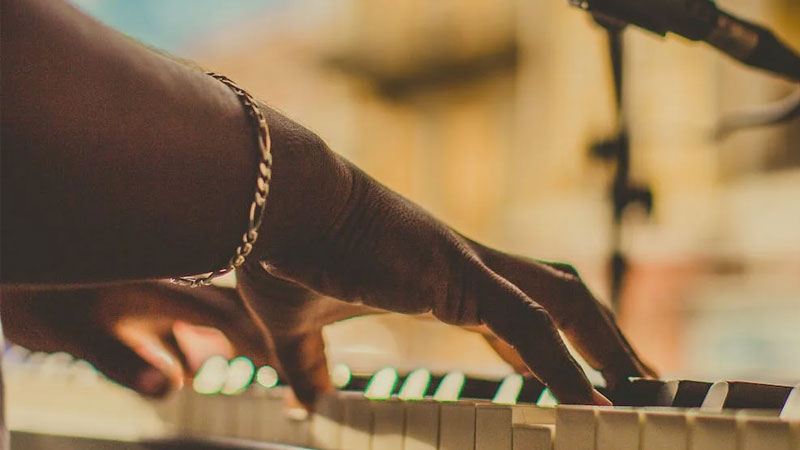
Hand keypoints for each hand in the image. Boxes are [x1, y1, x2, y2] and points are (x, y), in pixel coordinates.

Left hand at [0, 282, 273, 396]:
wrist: (17, 265)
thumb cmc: (46, 301)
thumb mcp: (83, 336)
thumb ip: (126, 363)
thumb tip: (170, 389)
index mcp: (162, 288)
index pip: (223, 311)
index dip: (256, 333)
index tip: (282, 353)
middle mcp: (164, 287)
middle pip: (223, 309)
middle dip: (250, 335)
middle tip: (275, 359)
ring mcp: (150, 295)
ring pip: (200, 318)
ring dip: (219, 344)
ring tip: (236, 370)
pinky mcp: (135, 305)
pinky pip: (174, 327)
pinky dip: (187, 348)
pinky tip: (182, 371)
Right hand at [239, 104, 655, 406]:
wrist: (274, 207)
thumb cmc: (285, 255)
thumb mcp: (297, 329)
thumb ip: (309, 365)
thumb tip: (305, 401)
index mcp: (444, 280)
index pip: (522, 315)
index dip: (561, 348)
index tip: (590, 378)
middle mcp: (470, 268)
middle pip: (562, 299)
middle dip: (606, 339)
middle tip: (645, 379)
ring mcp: (469, 266)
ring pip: (564, 303)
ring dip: (608, 344)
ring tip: (645, 388)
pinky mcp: (458, 272)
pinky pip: (530, 325)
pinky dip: (565, 365)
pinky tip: (592, 405)